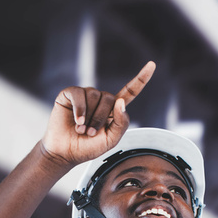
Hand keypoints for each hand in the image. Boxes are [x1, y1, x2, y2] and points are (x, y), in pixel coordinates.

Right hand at [41, 61, 155, 167]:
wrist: (65, 152)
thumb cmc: (88, 147)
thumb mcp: (111, 140)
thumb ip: (121, 123)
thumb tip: (121, 102)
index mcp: (114, 110)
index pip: (130, 91)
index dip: (141, 79)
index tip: (152, 64)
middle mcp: (100, 100)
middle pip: (110, 98)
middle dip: (101, 118)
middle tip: (91, 133)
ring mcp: (85, 95)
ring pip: (95, 94)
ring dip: (89, 116)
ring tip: (81, 129)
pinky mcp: (70, 94)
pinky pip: (79, 94)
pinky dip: (79, 109)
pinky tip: (76, 121)